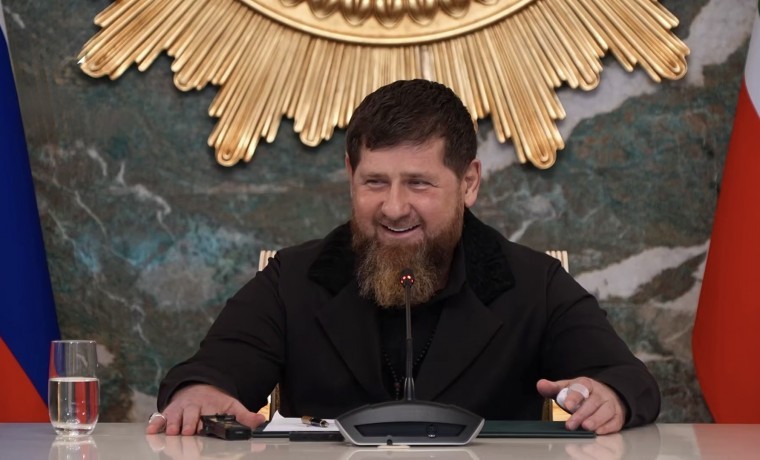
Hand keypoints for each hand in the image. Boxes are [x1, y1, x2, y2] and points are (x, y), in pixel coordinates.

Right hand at [145, 384, 265, 434]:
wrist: (200, 388)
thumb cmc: (216, 402)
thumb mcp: (232, 406)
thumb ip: (245, 416)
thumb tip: (260, 421)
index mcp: (209, 406)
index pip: (206, 415)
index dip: (204, 423)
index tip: (202, 428)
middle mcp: (192, 407)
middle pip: (189, 416)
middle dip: (188, 425)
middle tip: (189, 432)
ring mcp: (179, 410)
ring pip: (173, 416)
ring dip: (171, 424)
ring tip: (172, 432)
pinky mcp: (168, 413)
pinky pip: (159, 417)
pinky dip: (155, 423)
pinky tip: (151, 430)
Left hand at [537, 377, 625, 434]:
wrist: (605, 395)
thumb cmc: (582, 394)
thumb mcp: (567, 388)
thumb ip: (554, 388)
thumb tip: (540, 384)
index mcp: (586, 384)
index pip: (581, 388)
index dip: (574, 396)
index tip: (567, 405)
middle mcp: (600, 393)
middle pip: (592, 402)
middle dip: (582, 414)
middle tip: (571, 424)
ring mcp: (610, 404)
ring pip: (606, 411)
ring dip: (596, 420)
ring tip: (586, 427)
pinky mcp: (617, 416)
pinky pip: (615, 421)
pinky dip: (608, 427)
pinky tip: (599, 432)